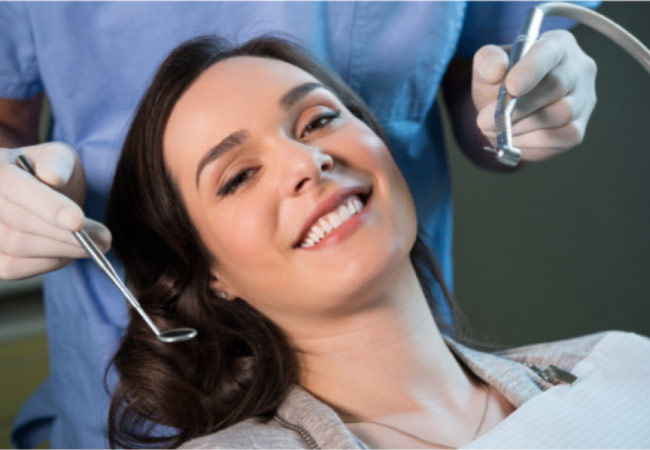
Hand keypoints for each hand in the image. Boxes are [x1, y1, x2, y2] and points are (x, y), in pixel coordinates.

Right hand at [0, 142, 110, 279]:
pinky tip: (67, 252)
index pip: (15, 187)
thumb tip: (52, 176)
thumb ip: (57, 162)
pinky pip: (13, 268)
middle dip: (66, 234)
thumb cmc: (50, 172)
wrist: (39, 193)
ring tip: (93, 245)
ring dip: (63, 250)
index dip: (47, 206)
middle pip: (19, 222)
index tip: (78, 221)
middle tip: (104, 240)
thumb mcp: (59, 157)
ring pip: (18, 247)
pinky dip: (47, 263)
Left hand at [472, 29, 596, 161]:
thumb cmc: (500, 81)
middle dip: (519, 107)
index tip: (511, 87)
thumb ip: (488, 61)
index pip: (550, 51)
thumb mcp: (487, 65)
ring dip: (522, 126)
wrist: (505, 110)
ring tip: (497, 128)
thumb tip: (496, 70)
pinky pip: (562, 137)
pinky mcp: (577, 129)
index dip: (532, 69)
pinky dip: (532, 142)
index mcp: (557, 44)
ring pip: (561, 114)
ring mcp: (583, 100)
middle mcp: (578, 69)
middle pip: (557, 86)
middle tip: (485, 120)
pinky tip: (513, 139)